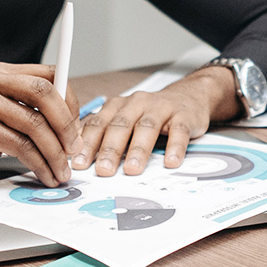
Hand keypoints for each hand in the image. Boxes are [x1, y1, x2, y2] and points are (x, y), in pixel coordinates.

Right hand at [0, 64, 78, 184]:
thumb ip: (24, 110)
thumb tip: (70, 124)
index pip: (49, 75)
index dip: (70, 100)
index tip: (77, 127)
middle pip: (45, 93)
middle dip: (68, 124)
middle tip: (75, 149)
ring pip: (34, 124)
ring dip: (55, 152)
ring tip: (62, 171)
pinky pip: (19, 145)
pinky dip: (38, 163)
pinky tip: (44, 174)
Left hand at [71, 67, 238, 175]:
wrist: (188, 97)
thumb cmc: (150, 114)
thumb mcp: (125, 118)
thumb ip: (105, 134)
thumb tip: (79, 157)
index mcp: (118, 106)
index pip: (98, 124)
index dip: (87, 144)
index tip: (79, 164)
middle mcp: (137, 103)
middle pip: (121, 125)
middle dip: (110, 149)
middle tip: (103, 170)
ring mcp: (161, 108)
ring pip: (147, 127)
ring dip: (138, 149)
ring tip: (132, 169)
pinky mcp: (183, 116)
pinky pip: (179, 131)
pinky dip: (175, 147)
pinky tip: (171, 162)